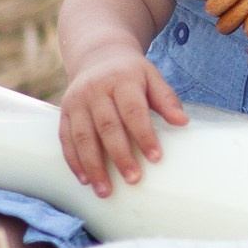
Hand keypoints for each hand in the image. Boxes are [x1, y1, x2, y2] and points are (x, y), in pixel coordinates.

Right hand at [58, 53, 188, 196]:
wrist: (98, 56)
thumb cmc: (131, 73)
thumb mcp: (151, 76)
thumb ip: (166, 98)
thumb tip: (183, 122)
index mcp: (121, 80)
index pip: (133, 111)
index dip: (144, 135)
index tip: (156, 158)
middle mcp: (96, 90)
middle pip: (107, 127)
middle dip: (120, 155)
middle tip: (133, 180)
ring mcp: (77, 102)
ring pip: (83, 137)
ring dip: (93, 166)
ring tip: (105, 190)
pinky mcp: (64, 112)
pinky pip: (66, 139)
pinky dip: (74, 161)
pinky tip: (84, 179)